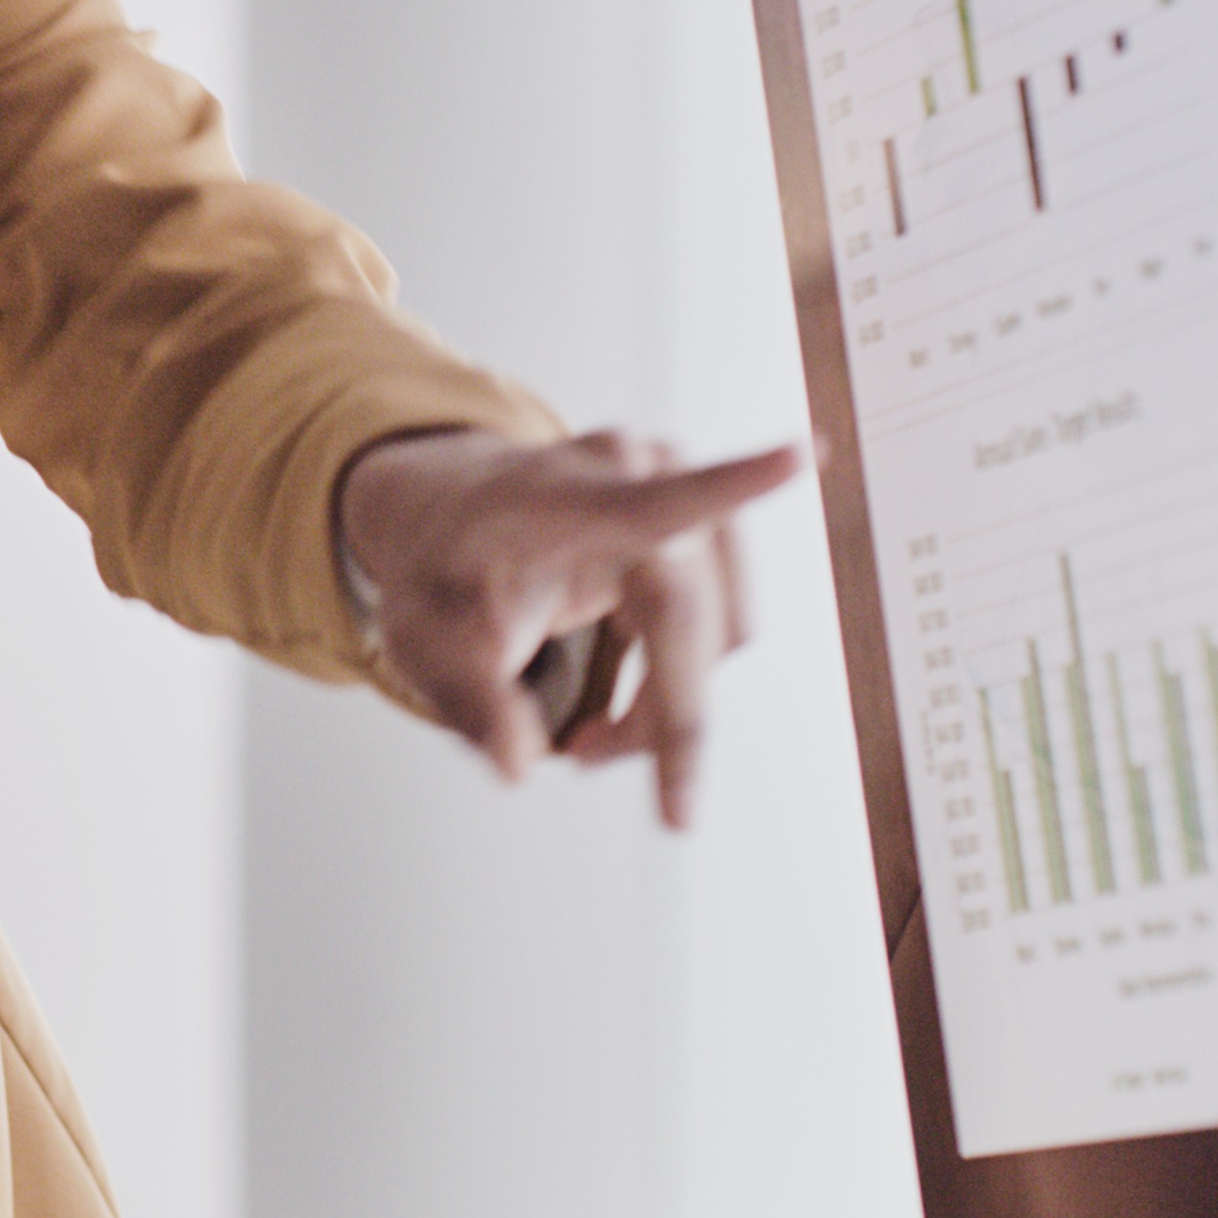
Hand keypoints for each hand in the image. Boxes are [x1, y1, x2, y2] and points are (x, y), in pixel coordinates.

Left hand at [330, 426, 808, 829]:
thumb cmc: (438, 571)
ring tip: (592, 732)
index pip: (653, 499)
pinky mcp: (698, 518)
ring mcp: (674, 488)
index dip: (732, 482)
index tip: (800, 455)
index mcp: (558, 496)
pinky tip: (625, 698)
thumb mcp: (417, 639)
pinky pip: (720, 622)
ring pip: (719, 629)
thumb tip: (517, 762)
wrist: (445, 515)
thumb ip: (466, 700)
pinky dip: (680, 677)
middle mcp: (630, 475)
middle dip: (657, 715)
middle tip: (584, 761)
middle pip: (688, 616)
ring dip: (670, 699)